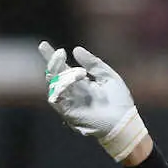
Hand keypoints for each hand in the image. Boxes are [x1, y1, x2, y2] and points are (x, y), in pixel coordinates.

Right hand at [38, 41, 148, 161]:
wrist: (124, 122)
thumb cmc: (119, 102)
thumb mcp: (108, 77)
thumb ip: (93, 64)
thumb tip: (76, 49)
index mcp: (82, 83)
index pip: (63, 68)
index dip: (53, 57)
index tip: (43, 45)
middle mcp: (73, 92)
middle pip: (54, 75)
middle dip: (52, 62)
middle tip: (58, 52)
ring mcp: (69, 102)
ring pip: (54, 85)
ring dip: (61, 73)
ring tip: (76, 70)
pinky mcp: (68, 113)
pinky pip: (57, 99)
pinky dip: (62, 87)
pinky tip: (72, 80)